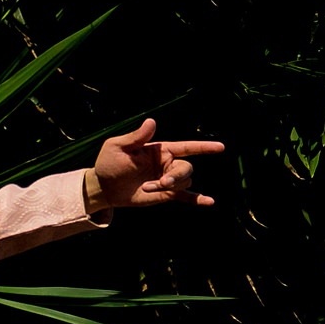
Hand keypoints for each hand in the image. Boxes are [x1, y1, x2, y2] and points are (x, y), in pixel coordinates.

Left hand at [85, 119, 224, 212]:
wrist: (104, 186)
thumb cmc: (109, 162)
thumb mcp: (118, 146)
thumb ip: (136, 136)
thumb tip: (152, 121)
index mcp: (160, 150)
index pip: (187, 147)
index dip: (204, 147)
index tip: (220, 147)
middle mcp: (168, 164)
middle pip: (187, 168)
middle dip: (177, 176)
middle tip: (162, 183)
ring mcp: (168, 180)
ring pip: (183, 183)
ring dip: (167, 187)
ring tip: (146, 188)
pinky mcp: (166, 195)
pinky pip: (187, 197)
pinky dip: (198, 199)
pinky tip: (210, 202)